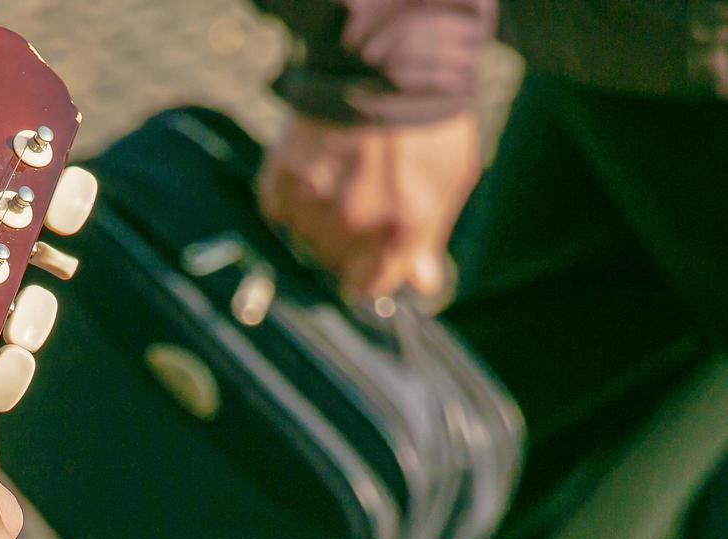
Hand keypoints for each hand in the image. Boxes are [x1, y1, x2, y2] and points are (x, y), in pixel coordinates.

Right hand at [258, 110, 480, 298]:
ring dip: (319, 222)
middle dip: (347, 244)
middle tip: (360, 204)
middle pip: (334, 263)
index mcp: (399, 227)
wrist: (384, 62)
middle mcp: (352, 221)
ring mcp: (312, 199)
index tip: (370, 264)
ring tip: (339, 184)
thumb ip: (429, 237)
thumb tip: (421, 285)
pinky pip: (279, 210)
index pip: (368, 288)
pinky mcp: (281, 176)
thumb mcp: (448, 178)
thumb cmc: (427, 121)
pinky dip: (292, 199)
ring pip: (305, 238)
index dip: (370, 276)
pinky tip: (313, 174)